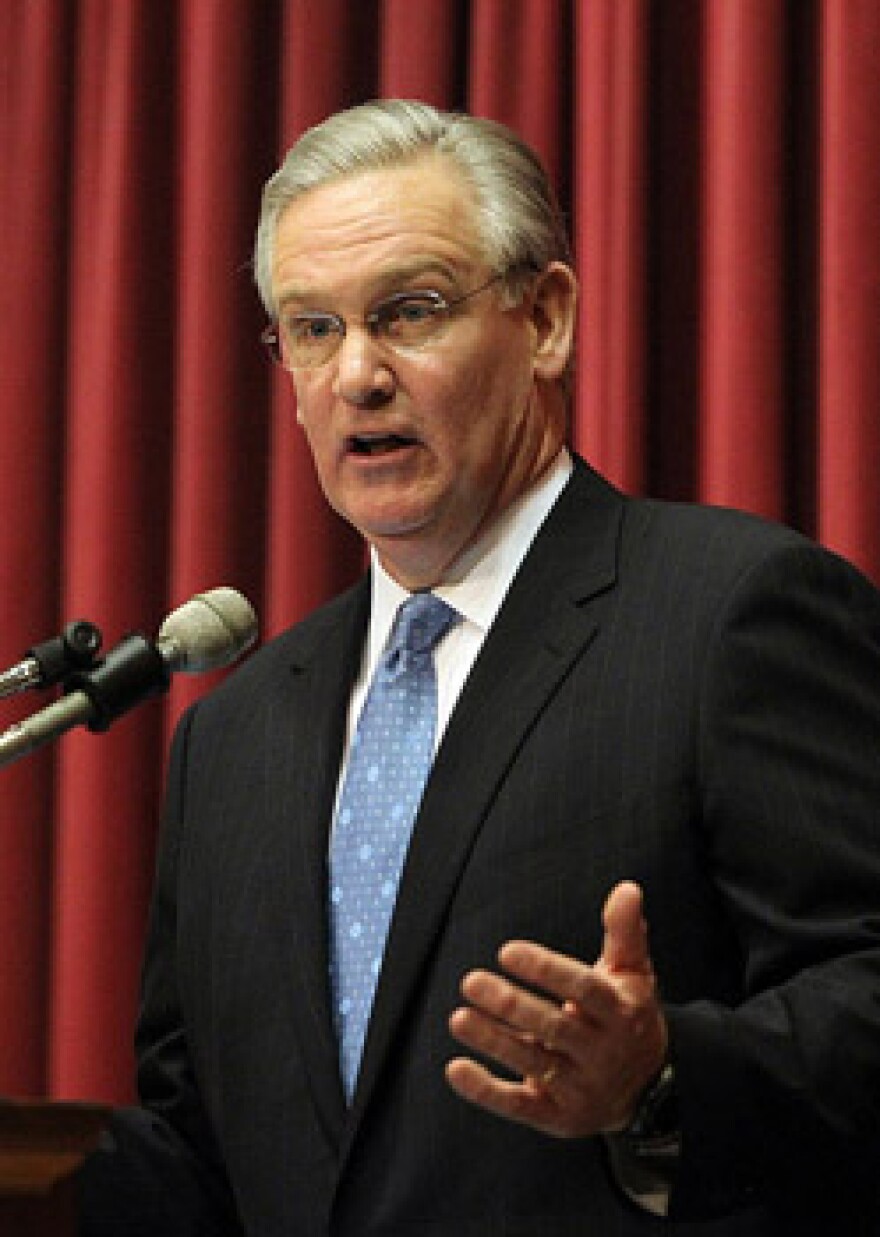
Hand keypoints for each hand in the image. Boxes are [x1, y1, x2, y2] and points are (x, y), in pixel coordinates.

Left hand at [445, 881, 667, 1137]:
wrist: (648, 1088)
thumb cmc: (627, 1014)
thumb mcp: (633, 973)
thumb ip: (625, 931)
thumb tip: (627, 889)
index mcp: (621, 1012)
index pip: (583, 989)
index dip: (546, 970)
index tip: (507, 952)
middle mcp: (603, 1053)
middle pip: (554, 1027)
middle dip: (511, 1005)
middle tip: (470, 981)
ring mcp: (581, 1088)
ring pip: (533, 1064)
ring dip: (493, 1041)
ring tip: (458, 1018)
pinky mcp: (558, 1116)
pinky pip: (519, 1106)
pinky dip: (486, 1091)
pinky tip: (456, 1068)